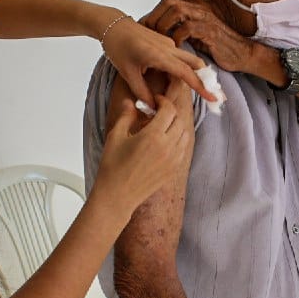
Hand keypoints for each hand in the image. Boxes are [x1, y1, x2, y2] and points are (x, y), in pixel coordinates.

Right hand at [94, 77, 193, 212]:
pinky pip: (183, 149)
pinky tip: (165, 142)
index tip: (156, 101)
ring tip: (163, 127)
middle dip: (170, 113)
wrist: (117, 196)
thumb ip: (126, 116)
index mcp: (153, 136)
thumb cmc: (112, 167)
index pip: (169, 110)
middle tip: (159, 113)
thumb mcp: (115, 136)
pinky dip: (178, 141)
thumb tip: (131, 102)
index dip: (164, 101)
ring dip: (177, 126)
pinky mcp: (174, 170)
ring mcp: (173, 160)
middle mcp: (167, 147)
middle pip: (179, 120)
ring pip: (185, 134)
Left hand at [101, 17, 217, 105]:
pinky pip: (180, 58)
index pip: (185, 73)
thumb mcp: (127, 73)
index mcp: (159, 55)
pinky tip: (178, 82)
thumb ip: (142, 92)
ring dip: (193, 76)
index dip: (200, 87)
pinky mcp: (166, 43)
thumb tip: (155, 108)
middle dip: (203, 81)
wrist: (113, 25)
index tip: (213, 98)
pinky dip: (184, 70)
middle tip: (213, 96)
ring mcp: (168, 44)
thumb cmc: (117, 47)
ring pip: (188, 61)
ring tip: (194, 91)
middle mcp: (168, 47)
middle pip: (194, 65)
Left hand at [139, 0, 259, 74]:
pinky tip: (175, 47)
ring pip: (177, 11)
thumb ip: (182, 33)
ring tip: (160, 41)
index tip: (143, 30)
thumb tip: (161, 37)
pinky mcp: (211, 31)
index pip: (167, 3)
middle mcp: (199, 11)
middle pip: (169, 2)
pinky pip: (188, 27)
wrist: (243, 55)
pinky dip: (177, 37)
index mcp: (194, 11)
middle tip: (148, 35)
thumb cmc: (219, 49)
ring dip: (164, 25)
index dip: (153, 14)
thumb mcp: (197, 38)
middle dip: (155, 17)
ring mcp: (205, 19)